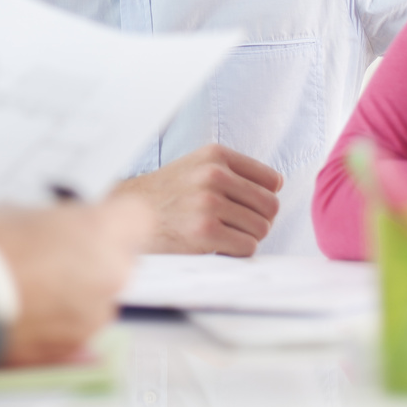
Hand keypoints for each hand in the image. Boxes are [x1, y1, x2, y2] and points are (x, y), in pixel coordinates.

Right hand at [0, 198, 151, 366]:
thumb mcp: (25, 211)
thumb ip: (58, 221)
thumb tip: (59, 227)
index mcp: (102, 232)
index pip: (139, 217)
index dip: (118, 218)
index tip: (101, 219)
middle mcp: (111, 274)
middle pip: (121, 260)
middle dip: (98, 257)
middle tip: (62, 252)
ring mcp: (97, 314)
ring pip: (102, 295)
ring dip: (81, 290)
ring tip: (39, 285)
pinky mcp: (78, 344)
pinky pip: (82, 325)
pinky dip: (64, 319)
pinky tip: (33, 308)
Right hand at [111, 144, 282, 254]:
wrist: (130, 213)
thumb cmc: (169, 194)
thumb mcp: (198, 166)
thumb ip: (235, 170)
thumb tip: (276, 186)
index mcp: (215, 155)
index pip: (272, 181)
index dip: (262, 198)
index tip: (244, 205)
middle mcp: (213, 175)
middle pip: (270, 206)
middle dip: (258, 219)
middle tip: (235, 224)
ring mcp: (209, 203)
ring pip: (261, 228)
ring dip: (245, 236)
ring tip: (221, 233)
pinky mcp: (204, 232)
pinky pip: (247, 247)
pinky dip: (235, 251)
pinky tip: (215, 245)